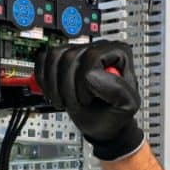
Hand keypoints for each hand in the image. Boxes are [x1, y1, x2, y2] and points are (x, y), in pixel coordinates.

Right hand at [35, 41, 143, 160]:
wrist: (102, 121)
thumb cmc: (114, 112)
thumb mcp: (127, 106)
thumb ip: (117, 90)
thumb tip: (92, 75)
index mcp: (118, 53)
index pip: (90, 58)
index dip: (84, 84)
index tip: (89, 99)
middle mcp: (98, 48)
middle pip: (69, 57)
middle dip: (68, 87)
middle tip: (76, 103)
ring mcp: (78, 51)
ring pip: (53, 57)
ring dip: (54, 85)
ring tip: (65, 99)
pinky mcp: (61, 58)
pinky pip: (43, 59)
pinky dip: (43, 79)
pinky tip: (54, 91)